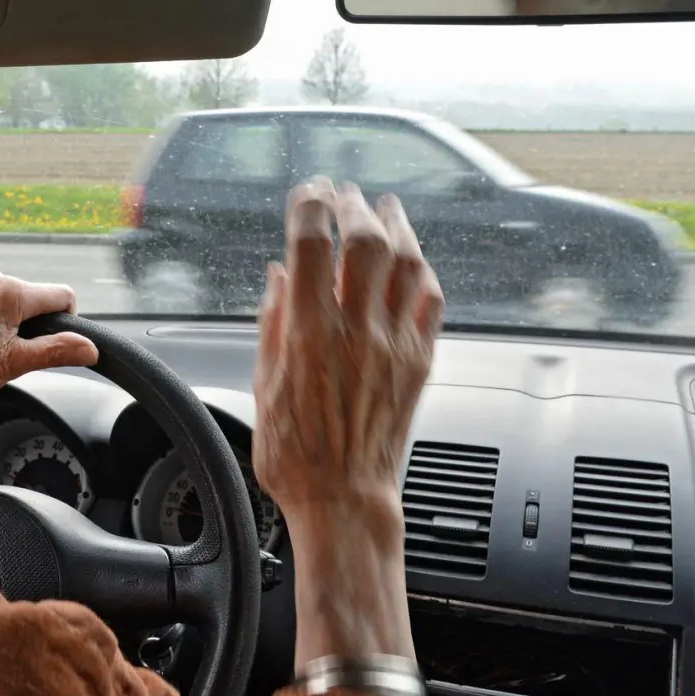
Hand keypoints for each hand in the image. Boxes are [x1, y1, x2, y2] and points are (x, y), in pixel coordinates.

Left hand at [0, 270, 99, 435]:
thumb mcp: (15, 364)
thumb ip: (57, 351)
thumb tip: (89, 347)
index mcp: (10, 293)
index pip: (61, 296)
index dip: (65, 319)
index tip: (48, 340)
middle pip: (30, 296)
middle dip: (27, 320)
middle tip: (6, 350)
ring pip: (2, 293)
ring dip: (2, 315)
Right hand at [252, 177, 443, 512]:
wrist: (344, 501)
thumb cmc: (296, 456)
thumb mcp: (263, 385)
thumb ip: (272, 323)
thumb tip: (278, 277)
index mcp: (309, 334)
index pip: (311, 244)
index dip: (308, 206)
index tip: (306, 194)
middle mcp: (356, 331)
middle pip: (365, 241)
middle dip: (353, 206)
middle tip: (344, 195)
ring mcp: (394, 344)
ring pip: (407, 263)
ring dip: (397, 226)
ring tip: (386, 209)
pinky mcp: (419, 362)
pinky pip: (431, 302)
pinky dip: (422, 272)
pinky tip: (413, 262)